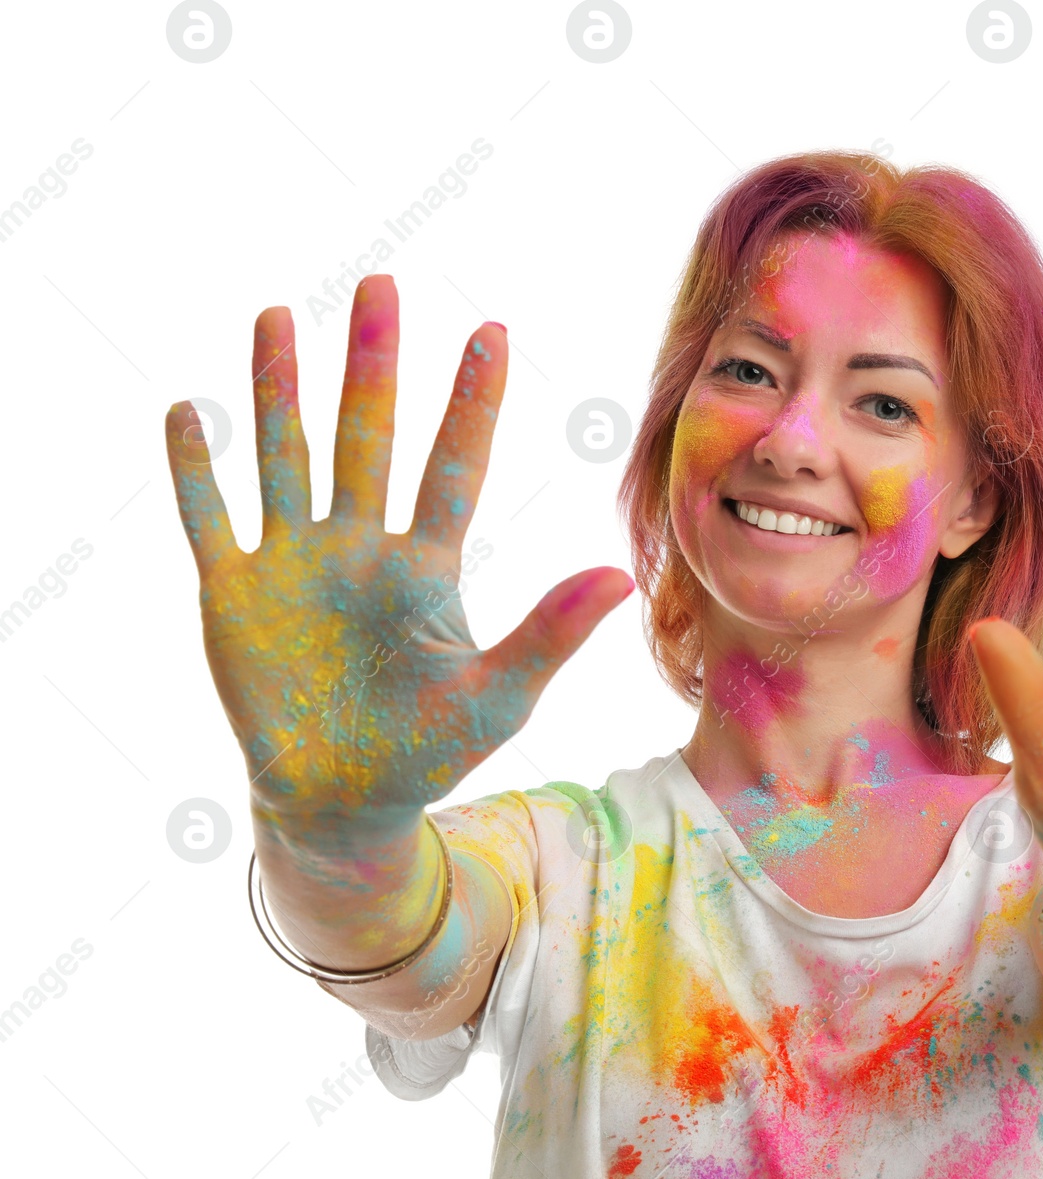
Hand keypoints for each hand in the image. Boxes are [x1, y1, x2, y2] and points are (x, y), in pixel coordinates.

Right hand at [165, 275, 633, 818]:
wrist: (343, 797)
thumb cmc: (429, 748)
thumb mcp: (498, 696)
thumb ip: (549, 634)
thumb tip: (620, 576)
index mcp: (426, 566)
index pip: (453, 466)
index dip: (472, 402)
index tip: (493, 331)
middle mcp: (359, 547)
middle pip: (365, 438)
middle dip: (371, 364)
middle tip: (381, 284)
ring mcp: (293, 564)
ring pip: (285, 457)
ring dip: (279, 391)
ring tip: (278, 316)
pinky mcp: (234, 594)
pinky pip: (211, 520)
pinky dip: (198, 471)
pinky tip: (189, 411)